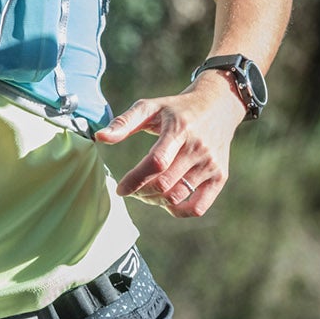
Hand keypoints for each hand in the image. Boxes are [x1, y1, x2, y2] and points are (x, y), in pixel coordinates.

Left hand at [96, 76, 243, 217]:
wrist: (217, 107)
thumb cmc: (176, 109)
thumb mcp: (150, 107)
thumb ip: (123, 122)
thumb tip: (99, 137)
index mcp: (179, 130)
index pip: (156, 162)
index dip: (134, 180)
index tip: (120, 188)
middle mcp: (198, 148)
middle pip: (164, 184)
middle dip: (141, 191)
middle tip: (132, 189)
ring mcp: (211, 164)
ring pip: (177, 196)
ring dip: (155, 201)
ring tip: (146, 192)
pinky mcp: (220, 177)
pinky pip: (198, 207)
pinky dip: (178, 211)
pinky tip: (166, 201)